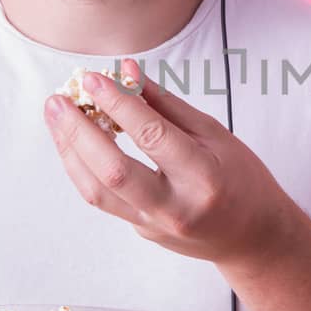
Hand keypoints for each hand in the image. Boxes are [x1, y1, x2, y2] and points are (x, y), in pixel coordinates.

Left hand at [43, 57, 302, 268]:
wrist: (253, 237)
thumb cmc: (241, 179)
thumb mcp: (215, 135)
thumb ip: (167, 105)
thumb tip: (127, 73)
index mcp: (203, 176)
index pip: (151, 135)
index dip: (118, 104)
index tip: (93, 78)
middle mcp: (176, 206)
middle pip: (113, 170)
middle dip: (79, 131)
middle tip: (58, 99)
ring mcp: (154, 224)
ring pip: (97, 190)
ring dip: (69, 149)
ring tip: (57, 115)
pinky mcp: (140, 230)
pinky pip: (101, 198)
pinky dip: (81, 166)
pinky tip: (72, 140)